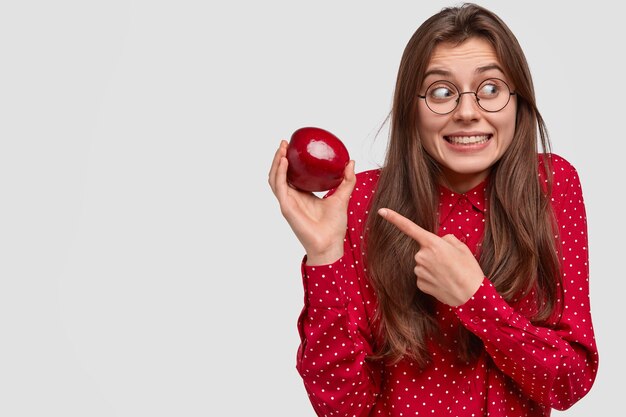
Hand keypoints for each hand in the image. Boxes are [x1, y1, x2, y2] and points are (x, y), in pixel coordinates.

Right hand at [268, 140, 355, 264]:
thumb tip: (351, 162)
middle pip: (279, 174)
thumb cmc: (334, 226)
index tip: (294, 145)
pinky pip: (279, 187)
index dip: (289, 160)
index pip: (291, 174)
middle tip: (285, 142)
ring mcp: (287, 202)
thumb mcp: (343, 197)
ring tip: (282, 148)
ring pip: (274, 178)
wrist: (330, 244)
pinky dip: (280, 173)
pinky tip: (284, 161)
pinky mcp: (286, 207)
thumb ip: (347, 180)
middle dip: (279, 157)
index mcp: (302, 195)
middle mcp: (292, 197)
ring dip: (276, 162)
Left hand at [378, 208, 483, 305]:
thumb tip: (438, 242)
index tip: (381, 211)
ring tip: (448, 274)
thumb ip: (446, 239)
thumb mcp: (462, 248)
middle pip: (422, 251)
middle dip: (433, 255)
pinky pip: (422, 277)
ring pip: (421, 265)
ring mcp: (419, 271)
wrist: (472, 296)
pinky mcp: (419, 284)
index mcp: (432, 243)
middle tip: (449, 263)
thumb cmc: (469, 270)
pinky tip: (442, 282)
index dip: (394, 218)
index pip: (409, 227)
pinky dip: (431, 279)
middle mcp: (422, 256)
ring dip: (432, 267)